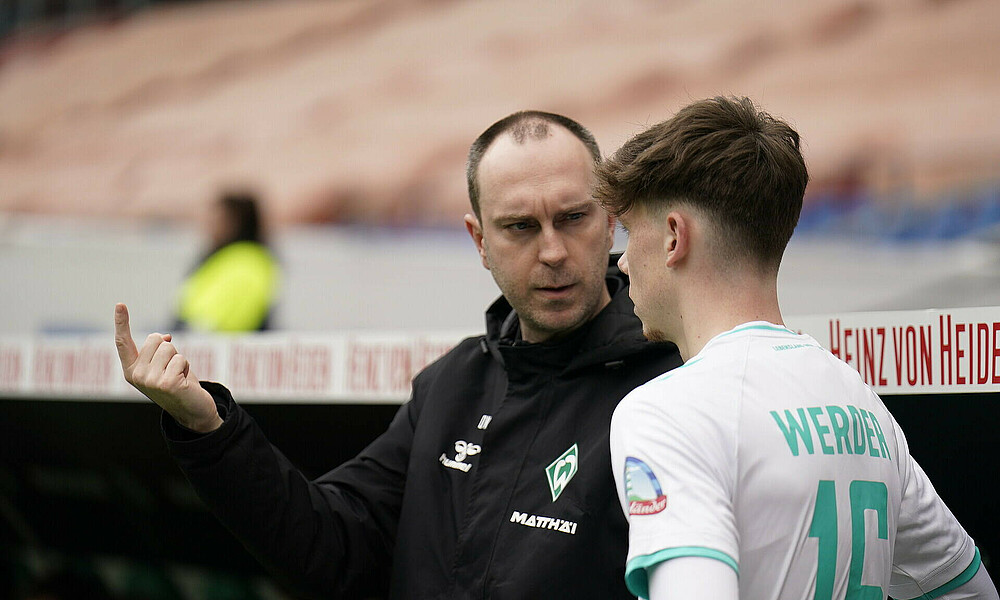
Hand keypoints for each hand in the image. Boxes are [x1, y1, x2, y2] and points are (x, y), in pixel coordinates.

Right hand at [114, 303, 222, 432]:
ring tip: (178, 376)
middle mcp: (136, 376)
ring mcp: (149, 381)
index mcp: (131, 370)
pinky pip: (181, 358)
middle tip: (172, 370)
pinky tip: (184, 382)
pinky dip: (187, 367)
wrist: (192, 412)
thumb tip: (165, 337)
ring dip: (179, 359)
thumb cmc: (178, 384)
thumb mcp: (164, 365)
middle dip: (169, 349)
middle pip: (154, 339)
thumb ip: (158, 350)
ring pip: (169, 348)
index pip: (123, 343)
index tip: (120, 304)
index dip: (121, 322)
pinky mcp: (166, 383)